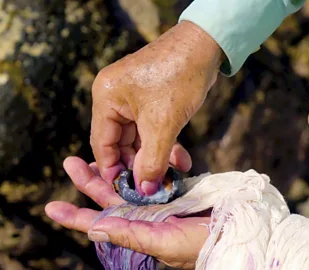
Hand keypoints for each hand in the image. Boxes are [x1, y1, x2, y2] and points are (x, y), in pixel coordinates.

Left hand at [45, 156, 209, 268]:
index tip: (51, 207)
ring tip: (95, 153)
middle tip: (70, 161)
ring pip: (128, 182)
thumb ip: (129, 233)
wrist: (236, 227)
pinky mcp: (174, 188)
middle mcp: (144, 216)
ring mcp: (158, 201)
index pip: (100, 224)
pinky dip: (143, 162)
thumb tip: (94, 227)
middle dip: (89, 180)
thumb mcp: (162, 242)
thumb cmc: (199, 244)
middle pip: (110, 197)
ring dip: (113, 167)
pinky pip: (153, 173)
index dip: (76, 216)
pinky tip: (133, 151)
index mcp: (137, 231)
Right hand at [90, 20, 222, 194]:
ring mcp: (134, 98)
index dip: (114, 171)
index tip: (127, 192)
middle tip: (154, 187)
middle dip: (140, 166)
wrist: (205, 45)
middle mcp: (115, 98)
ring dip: (157, 158)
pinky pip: (153, 129)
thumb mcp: (164, 123)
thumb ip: (153, 160)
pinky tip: (182, 161)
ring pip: (140, 139)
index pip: (102, 144)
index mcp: (106, 98)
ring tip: (172, 177)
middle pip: (121, 143)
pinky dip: (166, 145)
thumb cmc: (179, 76)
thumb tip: (145, 189)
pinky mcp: (152, 100)